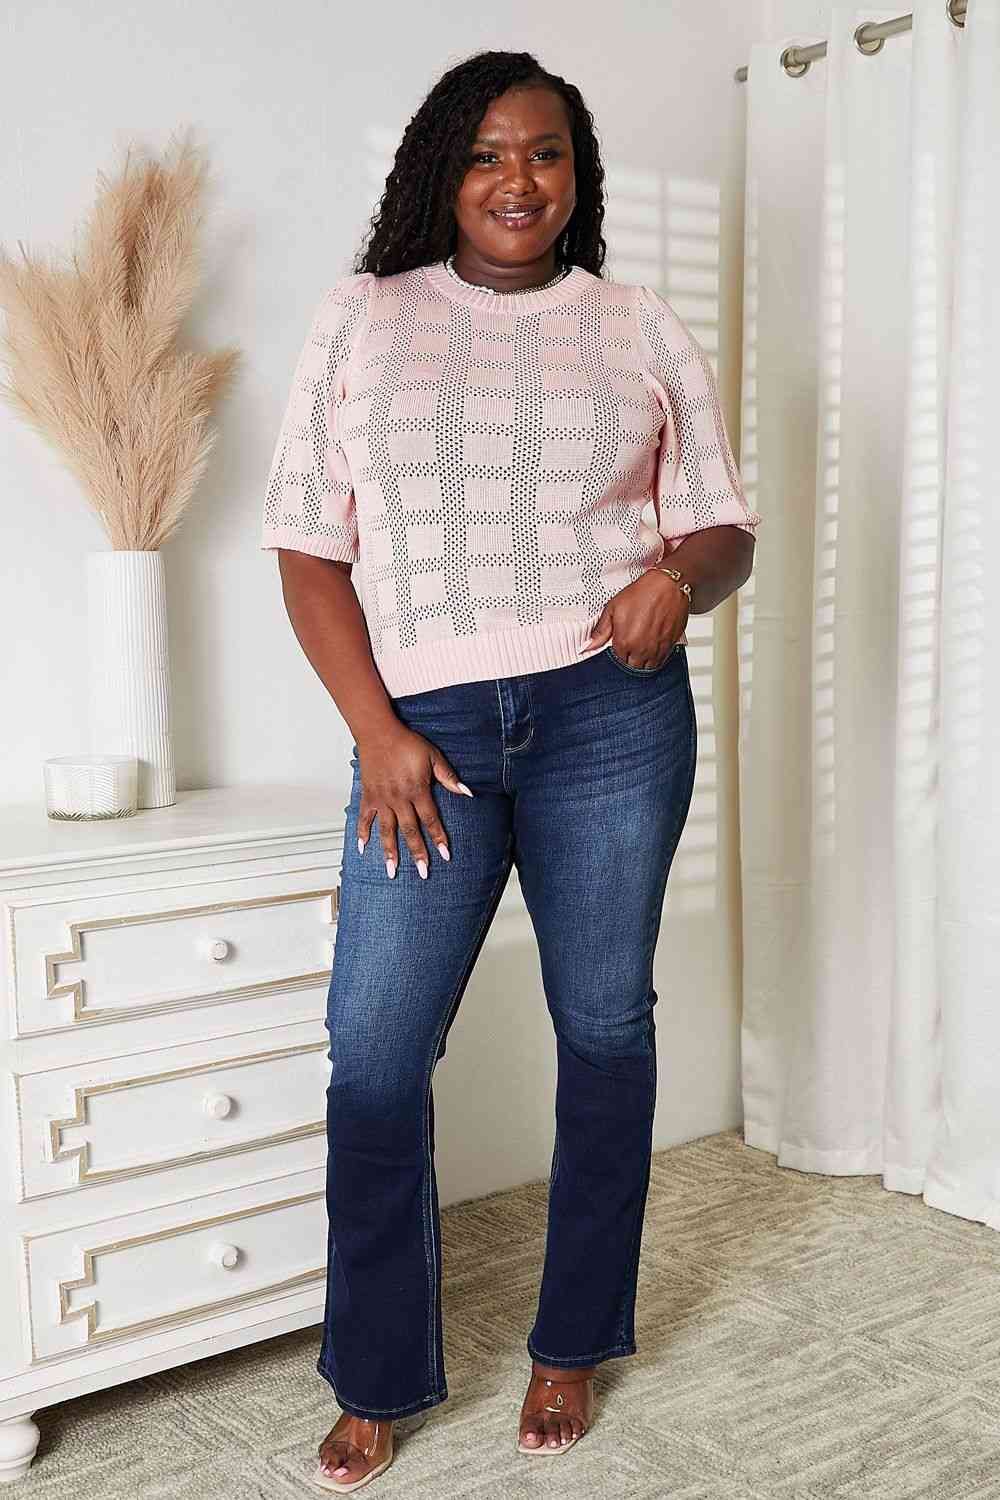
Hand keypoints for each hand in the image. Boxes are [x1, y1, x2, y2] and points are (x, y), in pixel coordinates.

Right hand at [355, 721, 472, 879]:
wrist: (378, 732)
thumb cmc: (406, 743)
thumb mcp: (433, 756)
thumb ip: (448, 777)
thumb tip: (467, 792)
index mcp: (417, 790)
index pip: (431, 820)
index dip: (438, 838)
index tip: (445, 855)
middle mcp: (399, 799)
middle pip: (410, 831)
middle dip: (417, 853)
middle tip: (422, 872)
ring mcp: (382, 799)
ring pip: (386, 831)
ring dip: (389, 852)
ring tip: (392, 870)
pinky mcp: (368, 796)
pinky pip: (364, 818)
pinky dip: (362, 833)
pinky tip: (362, 849)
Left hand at [579, 569, 689, 668]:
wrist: (668, 585)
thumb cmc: (643, 593)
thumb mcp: (613, 608)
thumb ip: (601, 630)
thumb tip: (589, 645)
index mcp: (625, 642)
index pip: (618, 659)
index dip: (619, 650)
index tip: (621, 641)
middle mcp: (641, 649)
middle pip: (632, 666)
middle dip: (630, 657)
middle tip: (632, 642)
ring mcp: (657, 649)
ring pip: (648, 666)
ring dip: (643, 660)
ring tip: (642, 644)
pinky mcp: (670, 645)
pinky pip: (661, 660)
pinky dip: (656, 656)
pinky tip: (653, 644)